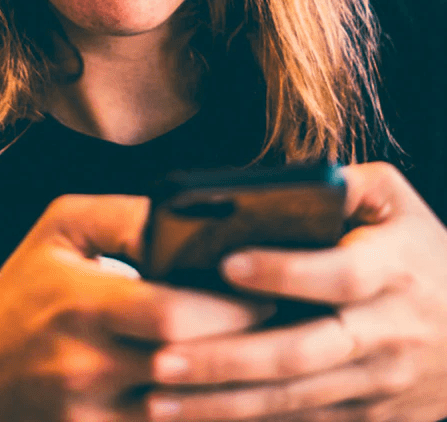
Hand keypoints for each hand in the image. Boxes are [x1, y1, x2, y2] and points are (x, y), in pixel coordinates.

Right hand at [0, 194, 269, 421]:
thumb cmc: (22, 296)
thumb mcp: (59, 231)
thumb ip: (124, 216)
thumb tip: (186, 218)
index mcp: (79, 305)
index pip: (171, 312)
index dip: (227, 306)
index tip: (265, 292)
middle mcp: (85, 368)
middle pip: (188, 364)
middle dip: (243, 346)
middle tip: (283, 324)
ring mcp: (90, 418)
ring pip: (184, 411)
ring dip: (231, 388)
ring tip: (271, 361)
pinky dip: (200, 414)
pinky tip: (230, 396)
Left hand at [148, 162, 446, 421]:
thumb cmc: (422, 251)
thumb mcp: (398, 201)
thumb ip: (347, 183)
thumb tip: (287, 181)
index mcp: (393, 272)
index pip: (337, 276)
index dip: (284, 272)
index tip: (226, 265)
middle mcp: (385, 334)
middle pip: (301, 353)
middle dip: (227, 358)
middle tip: (161, 356)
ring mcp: (378, 385)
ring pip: (294, 401)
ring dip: (223, 404)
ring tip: (158, 399)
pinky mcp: (371, 419)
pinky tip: (199, 421)